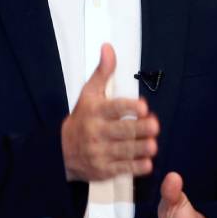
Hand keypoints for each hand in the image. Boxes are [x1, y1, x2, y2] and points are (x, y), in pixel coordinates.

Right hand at [61, 43, 158, 181]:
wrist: (62, 152)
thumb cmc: (82, 118)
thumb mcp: (88, 94)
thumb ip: (102, 72)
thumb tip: (108, 48)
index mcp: (95, 112)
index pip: (113, 108)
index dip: (129, 107)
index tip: (142, 107)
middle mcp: (96, 132)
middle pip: (123, 131)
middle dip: (140, 129)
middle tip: (154, 126)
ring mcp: (100, 152)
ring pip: (125, 151)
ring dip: (141, 148)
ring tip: (153, 144)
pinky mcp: (104, 169)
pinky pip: (123, 169)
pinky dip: (136, 167)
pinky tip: (147, 162)